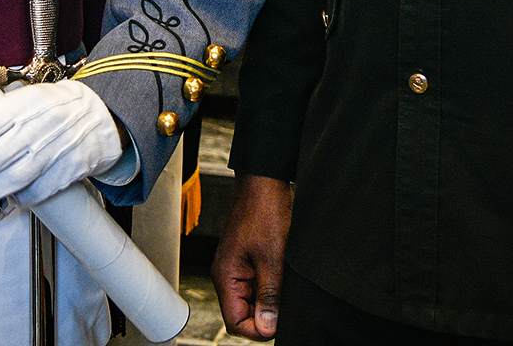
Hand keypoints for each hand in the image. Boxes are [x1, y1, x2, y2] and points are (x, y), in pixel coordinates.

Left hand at [0, 79, 123, 211]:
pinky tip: (4, 201)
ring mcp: (55, 150)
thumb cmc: (53, 107)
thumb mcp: (24, 98)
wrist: (101, 115)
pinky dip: (18, 200)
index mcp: (23, 105)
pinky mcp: (68, 171)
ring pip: (13, 179)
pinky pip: (38, 192)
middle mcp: (38, 127)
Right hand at [214, 174, 289, 340]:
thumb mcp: (272, 257)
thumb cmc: (263, 210)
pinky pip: (260, 285)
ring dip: (271, 298)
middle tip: (286, 301)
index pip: (235, 322)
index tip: (279, 323)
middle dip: (266, 314)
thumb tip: (267, 327)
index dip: (257, 329)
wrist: (265, 181)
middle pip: (244, 314)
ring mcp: (239, 268)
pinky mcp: (250, 261)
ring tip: (285, 280)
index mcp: (226, 276)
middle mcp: (228, 275)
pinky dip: (273, 285)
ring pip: (254, 300)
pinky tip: (284, 273)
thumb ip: (269, 294)